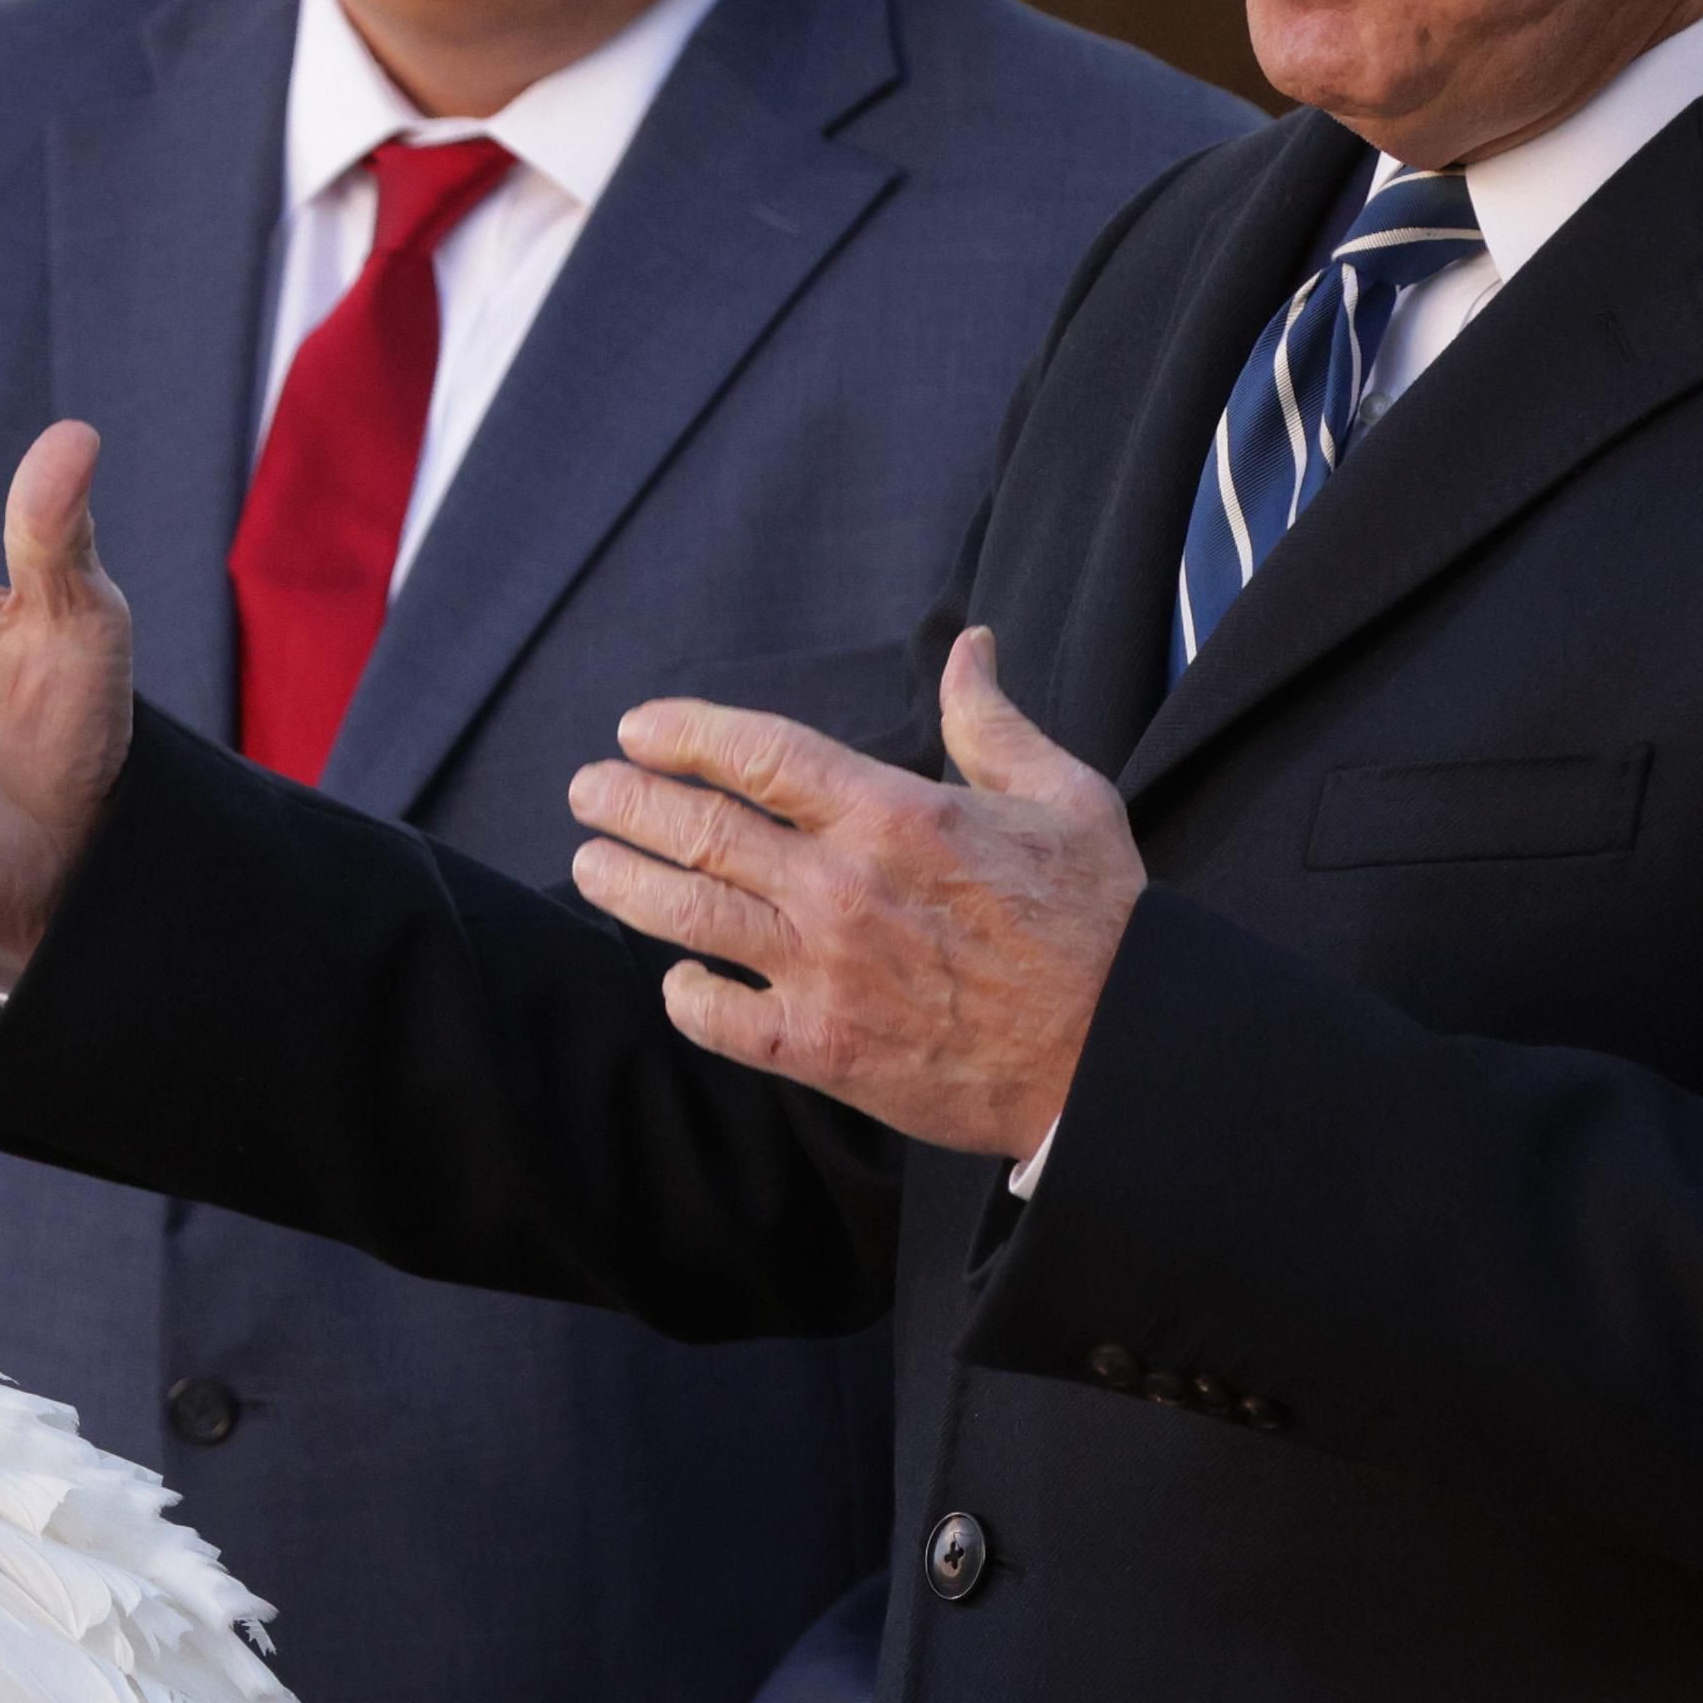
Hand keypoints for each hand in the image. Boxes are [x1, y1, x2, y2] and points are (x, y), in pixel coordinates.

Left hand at [563, 628, 1140, 1161]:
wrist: (1115, 1055)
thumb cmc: (1098, 924)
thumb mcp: (1065, 798)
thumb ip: (995, 723)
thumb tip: (971, 647)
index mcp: (895, 814)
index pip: (758, 754)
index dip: (684, 735)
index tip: (638, 729)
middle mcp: (843, 887)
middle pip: (700, 830)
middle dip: (627, 803)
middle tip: (588, 791)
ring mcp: (825, 971)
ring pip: (689, 917)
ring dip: (626, 885)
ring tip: (589, 865)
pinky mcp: (824, 1050)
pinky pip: (721, 1020)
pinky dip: (686, 996)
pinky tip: (676, 980)